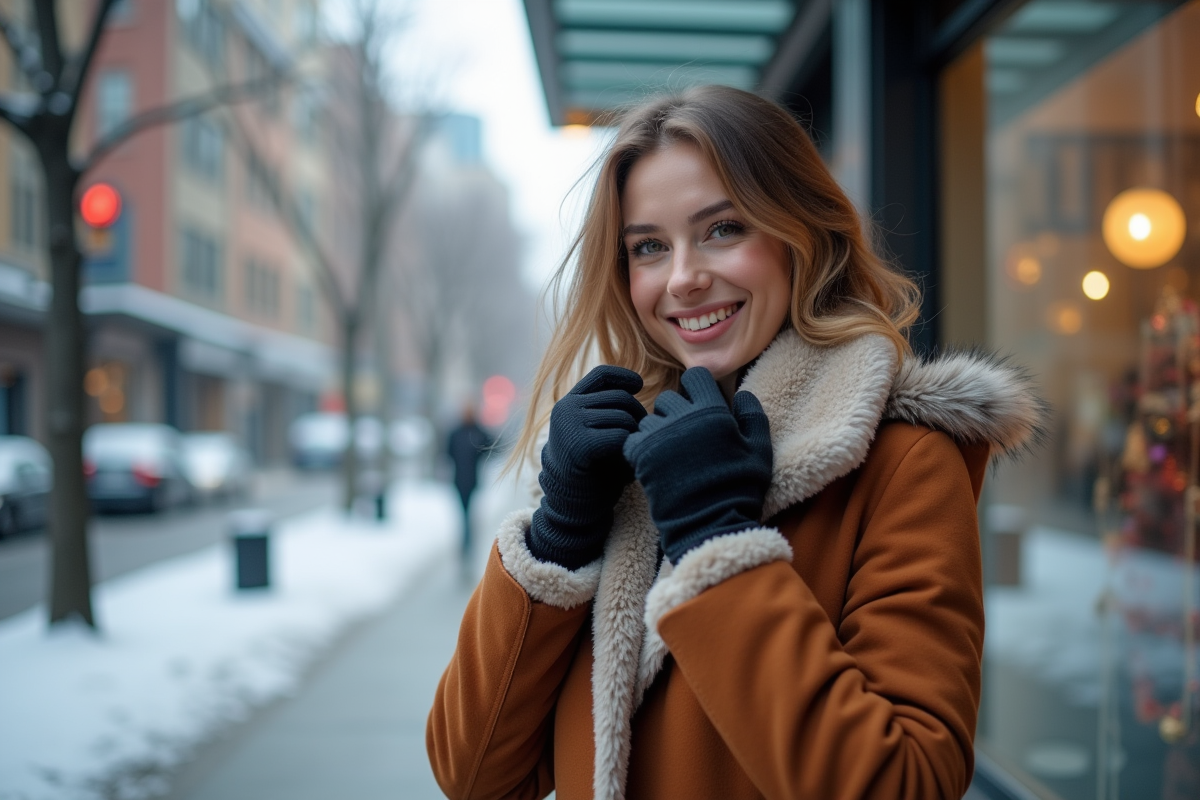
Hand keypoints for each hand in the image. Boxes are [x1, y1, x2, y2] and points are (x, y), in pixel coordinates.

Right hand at [528, 365, 646, 568]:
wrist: (571, 504)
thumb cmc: (591, 469)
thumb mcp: (596, 431)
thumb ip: (608, 409)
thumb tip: (639, 383)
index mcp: (569, 402)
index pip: (601, 375)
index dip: (624, 377)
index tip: (640, 386)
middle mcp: (566, 409)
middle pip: (619, 398)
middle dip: (638, 416)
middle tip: (641, 440)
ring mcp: (570, 424)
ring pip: (623, 417)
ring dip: (635, 436)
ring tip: (633, 454)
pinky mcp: (579, 444)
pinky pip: (620, 436)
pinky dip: (630, 449)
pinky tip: (628, 464)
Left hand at [623, 367, 771, 563]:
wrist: (710, 526)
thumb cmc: (739, 490)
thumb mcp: (760, 453)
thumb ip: (753, 418)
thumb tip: (743, 393)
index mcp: (713, 412)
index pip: (695, 377)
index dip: (696, 389)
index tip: (698, 406)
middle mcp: (684, 418)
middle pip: (668, 399)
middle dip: (674, 414)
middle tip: (684, 439)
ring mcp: (659, 436)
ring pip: (648, 420)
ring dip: (656, 433)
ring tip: (669, 456)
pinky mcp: (641, 456)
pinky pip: (632, 440)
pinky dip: (639, 449)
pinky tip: (652, 464)